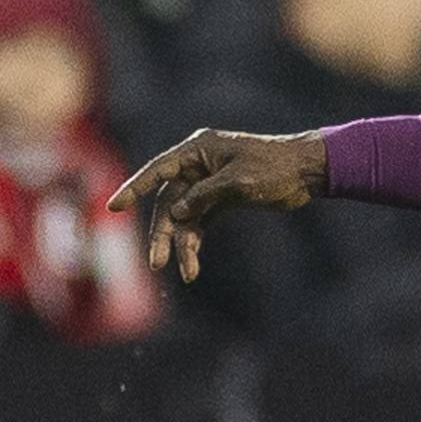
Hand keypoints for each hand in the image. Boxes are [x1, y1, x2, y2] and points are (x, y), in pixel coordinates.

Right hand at [108, 130, 329, 282]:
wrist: (306, 171)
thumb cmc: (275, 167)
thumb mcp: (239, 181)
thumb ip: (205, 195)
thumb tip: (177, 212)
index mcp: (198, 149)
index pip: (158, 170)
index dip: (134, 188)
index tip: (113, 207)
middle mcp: (198, 165)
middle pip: (169, 201)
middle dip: (164, 232)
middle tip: (158, 262)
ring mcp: (207, 183)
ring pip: (183, 216)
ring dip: (182, 244)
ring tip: (186, 272)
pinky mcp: (220, 199)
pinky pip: (199, 222)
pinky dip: (195, 242)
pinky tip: (192, 265)